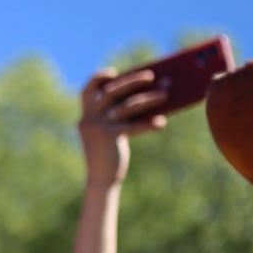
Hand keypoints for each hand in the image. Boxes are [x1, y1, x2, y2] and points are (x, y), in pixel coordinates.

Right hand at [78, 67, 167, 189]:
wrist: (102, 180)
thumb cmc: (109, 155)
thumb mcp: (112, 133)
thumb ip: (120, 116)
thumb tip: (146, 98)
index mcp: (86, 117)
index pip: (86, 91)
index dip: (98, 78)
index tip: (114, 72)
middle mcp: (89, 119)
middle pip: (111, 91)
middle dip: (133, 81)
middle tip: (151, 75)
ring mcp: (99, 127)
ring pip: (127, 106)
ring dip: (148, 98)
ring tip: (165, 95)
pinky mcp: (110, 137)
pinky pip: (134, 125)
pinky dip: (149, 123)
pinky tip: (162, 122)